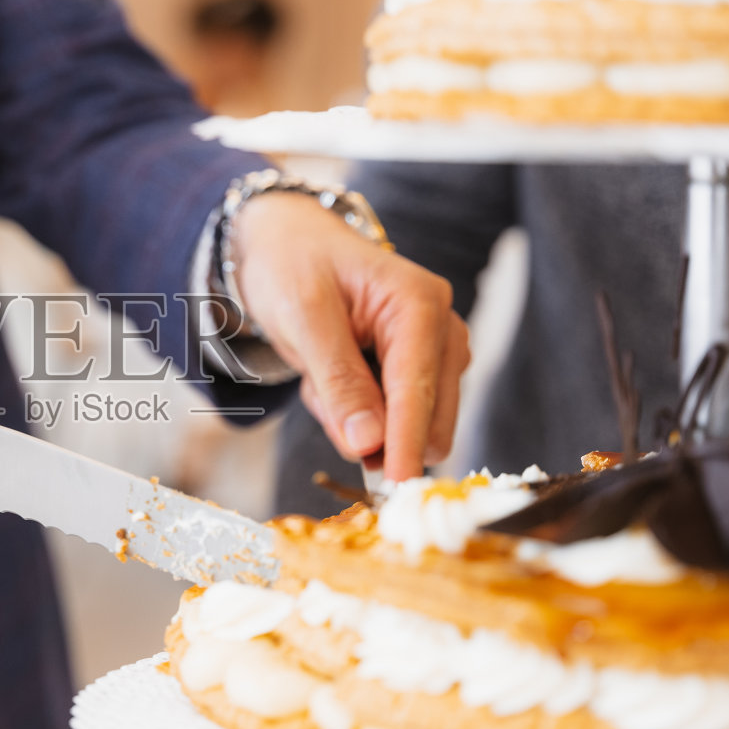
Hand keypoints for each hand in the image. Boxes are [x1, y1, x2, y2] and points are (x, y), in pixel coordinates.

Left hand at [230, 191, 468, 480]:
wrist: (286, 243)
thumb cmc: (294, 265)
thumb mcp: (303, 316)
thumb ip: (338, 380)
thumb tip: (369, 444)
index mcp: (420, 303)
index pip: (417, 388)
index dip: (405, 440)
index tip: (396, 485)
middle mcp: (442, 329)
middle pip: (427, 415)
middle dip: (369, 424)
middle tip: (319, 386)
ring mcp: (435, 354)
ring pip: (404, 424)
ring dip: (352, 413)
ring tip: (320, 366)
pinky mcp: (418, 374)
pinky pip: (385, 419)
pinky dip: (349, 409)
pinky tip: (329, 372)